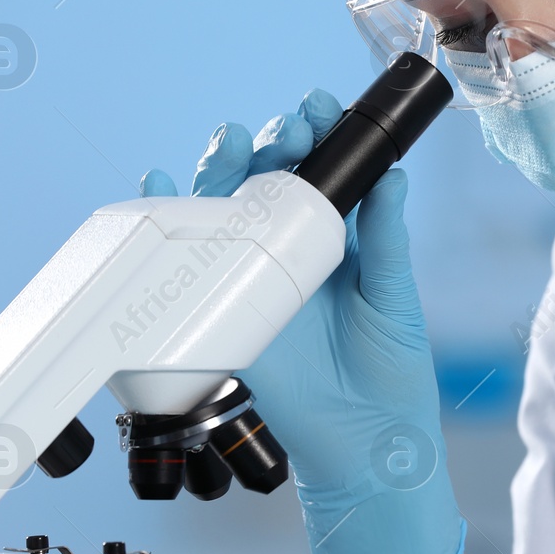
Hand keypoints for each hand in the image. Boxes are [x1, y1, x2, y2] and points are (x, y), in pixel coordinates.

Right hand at [140, 90, 464, 553]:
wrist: (365, 445)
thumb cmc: (391, 373)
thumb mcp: (394, 298)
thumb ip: (386, 239)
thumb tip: (392, 177)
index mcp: (336, 242)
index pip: (321, 175)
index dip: (317, 137)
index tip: (321, 108)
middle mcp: (290, 253)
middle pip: (266, 183)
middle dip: (270, 145)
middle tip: (284, 129)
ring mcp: (252, 279)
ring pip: (224, 212)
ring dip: (219, 171)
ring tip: (227, 141)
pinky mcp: (223, 312)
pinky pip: (189, 266)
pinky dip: (167, 225)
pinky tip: (159, 189)